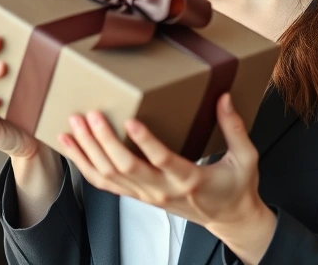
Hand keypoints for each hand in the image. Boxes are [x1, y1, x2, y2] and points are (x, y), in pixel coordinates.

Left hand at [57, 93, 272, 236]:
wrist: (229, 218)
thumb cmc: (236, 188)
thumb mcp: (245, 158)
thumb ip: (234, 127)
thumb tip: (224, 98)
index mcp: (190, 178)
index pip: (162, 160)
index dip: (145, 141)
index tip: (131, 120)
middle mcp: (164, 189)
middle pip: (126, 167)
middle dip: (104, 141)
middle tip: (90, 115)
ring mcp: (148, 195)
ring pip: (110, 176)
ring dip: (89, 151)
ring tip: (73, 127)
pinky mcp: (139, 197)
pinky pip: (106, 185)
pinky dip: (85, 167)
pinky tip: (72, 149)